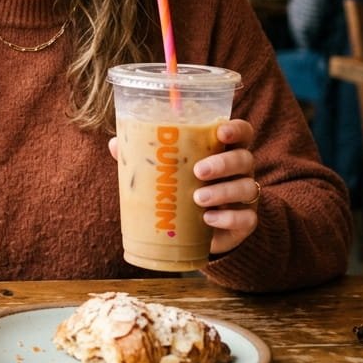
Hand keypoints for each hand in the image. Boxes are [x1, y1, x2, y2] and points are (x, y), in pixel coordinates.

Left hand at [107, 119, 259, 255]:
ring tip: (197, 197)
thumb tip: (115, 144)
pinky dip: (229, 218)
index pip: (242, 133)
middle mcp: (240, 172)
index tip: (220, 130)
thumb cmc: (182, 191)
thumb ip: (147, 158)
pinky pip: (247, 218)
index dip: (236, 128)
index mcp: (223, 151)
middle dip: (224, 163)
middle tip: (198, 170)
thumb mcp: (167, 173)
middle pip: (245, 159)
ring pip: (247, 188)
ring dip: (222, 191)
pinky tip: (208, 219)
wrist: (197, 233)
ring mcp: (246, 198)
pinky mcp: (245, 222)